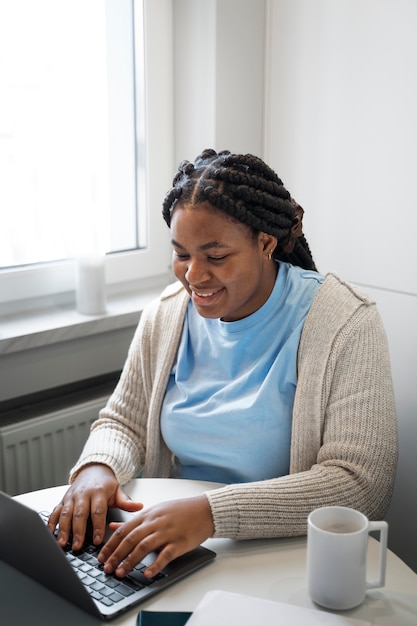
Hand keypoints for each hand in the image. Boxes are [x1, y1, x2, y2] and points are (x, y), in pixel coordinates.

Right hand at [48, 464, 142, 550]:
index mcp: (98, 492)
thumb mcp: (118, 490)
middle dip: (78, 531)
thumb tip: (140, 506)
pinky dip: (51, 522)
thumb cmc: (106, 484)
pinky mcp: (63, 500)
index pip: (98, 511)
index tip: (98, 540)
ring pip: (65, 513)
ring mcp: (71, 497)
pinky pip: (55, 511)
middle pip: (79, 514)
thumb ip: (127, 501)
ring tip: (63, 543)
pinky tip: (50, 532)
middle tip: (78, 546)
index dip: (98, 526)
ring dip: (63, 529)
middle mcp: (83, 494)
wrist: (93, 469)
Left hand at [97, 495, 213, 578]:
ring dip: (130, 561)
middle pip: (130, 539)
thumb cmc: (180, 511)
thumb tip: (113, 526)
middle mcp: (155, 523)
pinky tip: (147, 573)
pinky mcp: (179, 542)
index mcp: (147, 515)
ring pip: (144, 546)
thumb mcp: (154, 510)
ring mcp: (167, 532)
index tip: (101, 557)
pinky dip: (155, 564)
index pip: (123, 530)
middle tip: (106, 568)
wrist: (204, 510)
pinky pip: (165, 554)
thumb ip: (133, 520)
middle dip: (116, 555)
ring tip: (121, 572)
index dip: (110, 545)